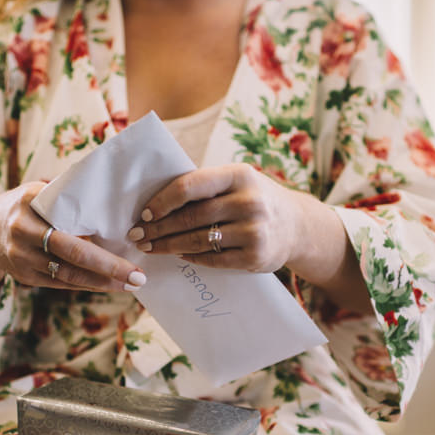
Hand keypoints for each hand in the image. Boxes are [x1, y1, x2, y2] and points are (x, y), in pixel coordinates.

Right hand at [0, 181, 146, 291]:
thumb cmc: (25, 207)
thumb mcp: (39, 192)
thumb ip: (68, 193)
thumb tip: (113, 191)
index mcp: (30, 201)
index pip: (71, 221)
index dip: (101, 236)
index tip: (133, 242)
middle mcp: (23, 230)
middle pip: (73, 254)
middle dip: (110, 268)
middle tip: (139, 277)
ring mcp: (21, 257)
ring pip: (69, 275)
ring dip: (103, 283)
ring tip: (131, 284)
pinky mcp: (24, 277)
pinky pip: (61, 284)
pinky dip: (87, 285)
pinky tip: (109, 285)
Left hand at [126, 163, 302, 272]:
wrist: (297, 227)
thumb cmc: (254, 199)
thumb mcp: (237, 182)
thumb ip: (205, 186)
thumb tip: (155, 201)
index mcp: (239, 175)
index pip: (190, 186)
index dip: (163, 201)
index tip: (145, 213)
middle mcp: (249, 202)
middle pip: (191, 217)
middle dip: (159, 228)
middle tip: (137, 236)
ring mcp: (254, 231)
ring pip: (198, 240)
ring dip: (168, 246)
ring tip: (151, 248)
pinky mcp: (256, 256)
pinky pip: (213, 259)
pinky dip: (191, 257)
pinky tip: (178, 255)